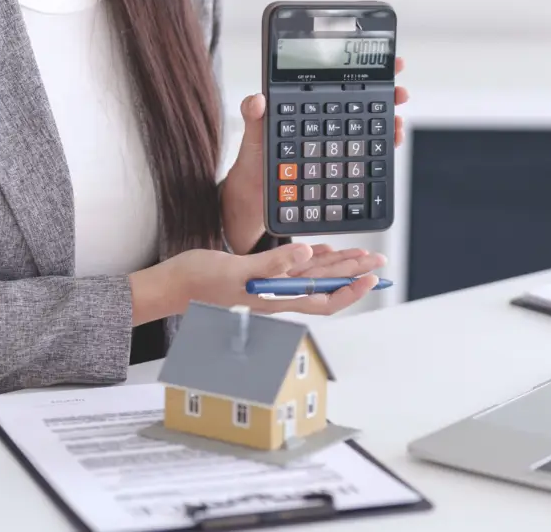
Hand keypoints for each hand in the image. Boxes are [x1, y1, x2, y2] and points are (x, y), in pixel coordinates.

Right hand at [128, 242, 385, 323]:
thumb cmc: (198, 282)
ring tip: (361, 255)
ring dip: (338, 265)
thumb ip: (273, 264)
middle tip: (377, 261)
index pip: (323, 298)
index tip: (370, 277)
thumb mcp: (237, 270)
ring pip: (313, 276)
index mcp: (276, 297)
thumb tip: (307, 254)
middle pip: (325, 286)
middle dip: (353, 273)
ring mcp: (270, 284)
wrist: (173, 284)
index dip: (350, 289)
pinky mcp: (260, 274)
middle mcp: (278, 293)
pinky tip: (323, 251)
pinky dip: (312, 258)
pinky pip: (294, 267)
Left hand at [233, 57, 409, 176]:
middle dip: (386, 94)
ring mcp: (333, 144)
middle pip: (361, 103)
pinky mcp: (338, 165)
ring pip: (368, 128)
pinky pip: (364, 155)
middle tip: (400, 92)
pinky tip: (390, 145)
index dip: (362, 71)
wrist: (256, 196)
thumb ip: (254, 116)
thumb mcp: (252, 136)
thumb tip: (258, 99)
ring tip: (398, 122)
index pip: (337, 83)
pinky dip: (381, 150)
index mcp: (307, 108)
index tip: (384, 61)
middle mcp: (325, 123)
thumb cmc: (253, 162)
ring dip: (388, 123)